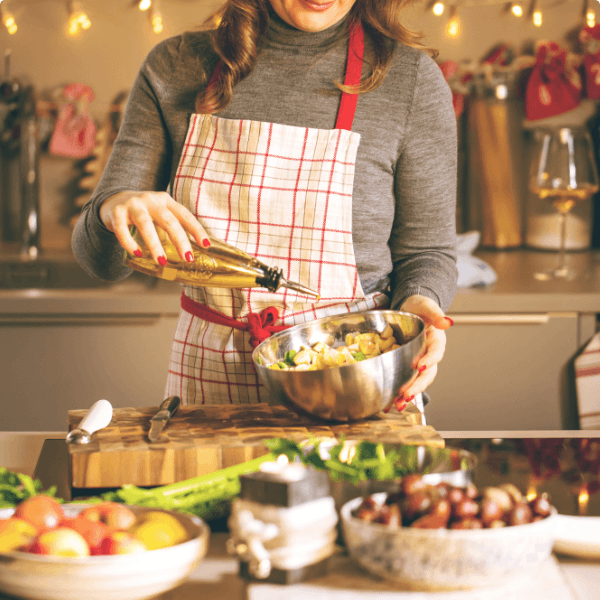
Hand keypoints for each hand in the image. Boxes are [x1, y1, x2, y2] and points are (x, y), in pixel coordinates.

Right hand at [99, 190, 209, 263]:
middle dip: (180, 240)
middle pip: (168, 220)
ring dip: (154, 244)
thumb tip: (189, 253)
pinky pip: (122, 229)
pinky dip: (129, 242)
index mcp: (166, 201)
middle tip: (187, 258)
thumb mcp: (160, 215)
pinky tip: (137, 254)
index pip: (184, 215)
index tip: (205, 245)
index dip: (196, 229)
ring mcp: (133, 204)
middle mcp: (151, 200)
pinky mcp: (117, 212)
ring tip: (162, 261)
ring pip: (145, 224)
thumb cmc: (144, 213)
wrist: (114, 201)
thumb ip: (172, 228)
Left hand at [391, 295, 453, 411]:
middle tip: (406, 395)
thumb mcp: (425, 305)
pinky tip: (387, 404)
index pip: (436, 353)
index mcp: (436, 341)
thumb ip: (435, 312)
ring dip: (408, 395)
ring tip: (398, 405)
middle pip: (427, 374)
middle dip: (417, 386)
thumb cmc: (418, 307)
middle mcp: (428, 355)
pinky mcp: (406, 367)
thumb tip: (448, 322)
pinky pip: (404, 381)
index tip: (420, 367)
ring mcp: (418, 362)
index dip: (430, 360)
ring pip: (416, 382)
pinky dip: (396, 394)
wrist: (408, 310)